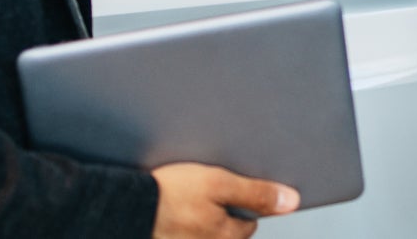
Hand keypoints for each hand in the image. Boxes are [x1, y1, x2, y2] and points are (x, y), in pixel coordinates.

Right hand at [150, 163, 297, 238]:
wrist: (125, 205)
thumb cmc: (169, 194)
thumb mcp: (218, 183)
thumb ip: (257, 193)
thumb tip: (291, 201)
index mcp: (226, 236)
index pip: (250, 223)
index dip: (242, 202)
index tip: (227, 189)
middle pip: (226, 232)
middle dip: (219, 213)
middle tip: (200, 193)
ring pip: (204, 233)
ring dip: (198, 218)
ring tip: (183, 200)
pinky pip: (185, 234)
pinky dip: (181, 223)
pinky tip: (171, 210)